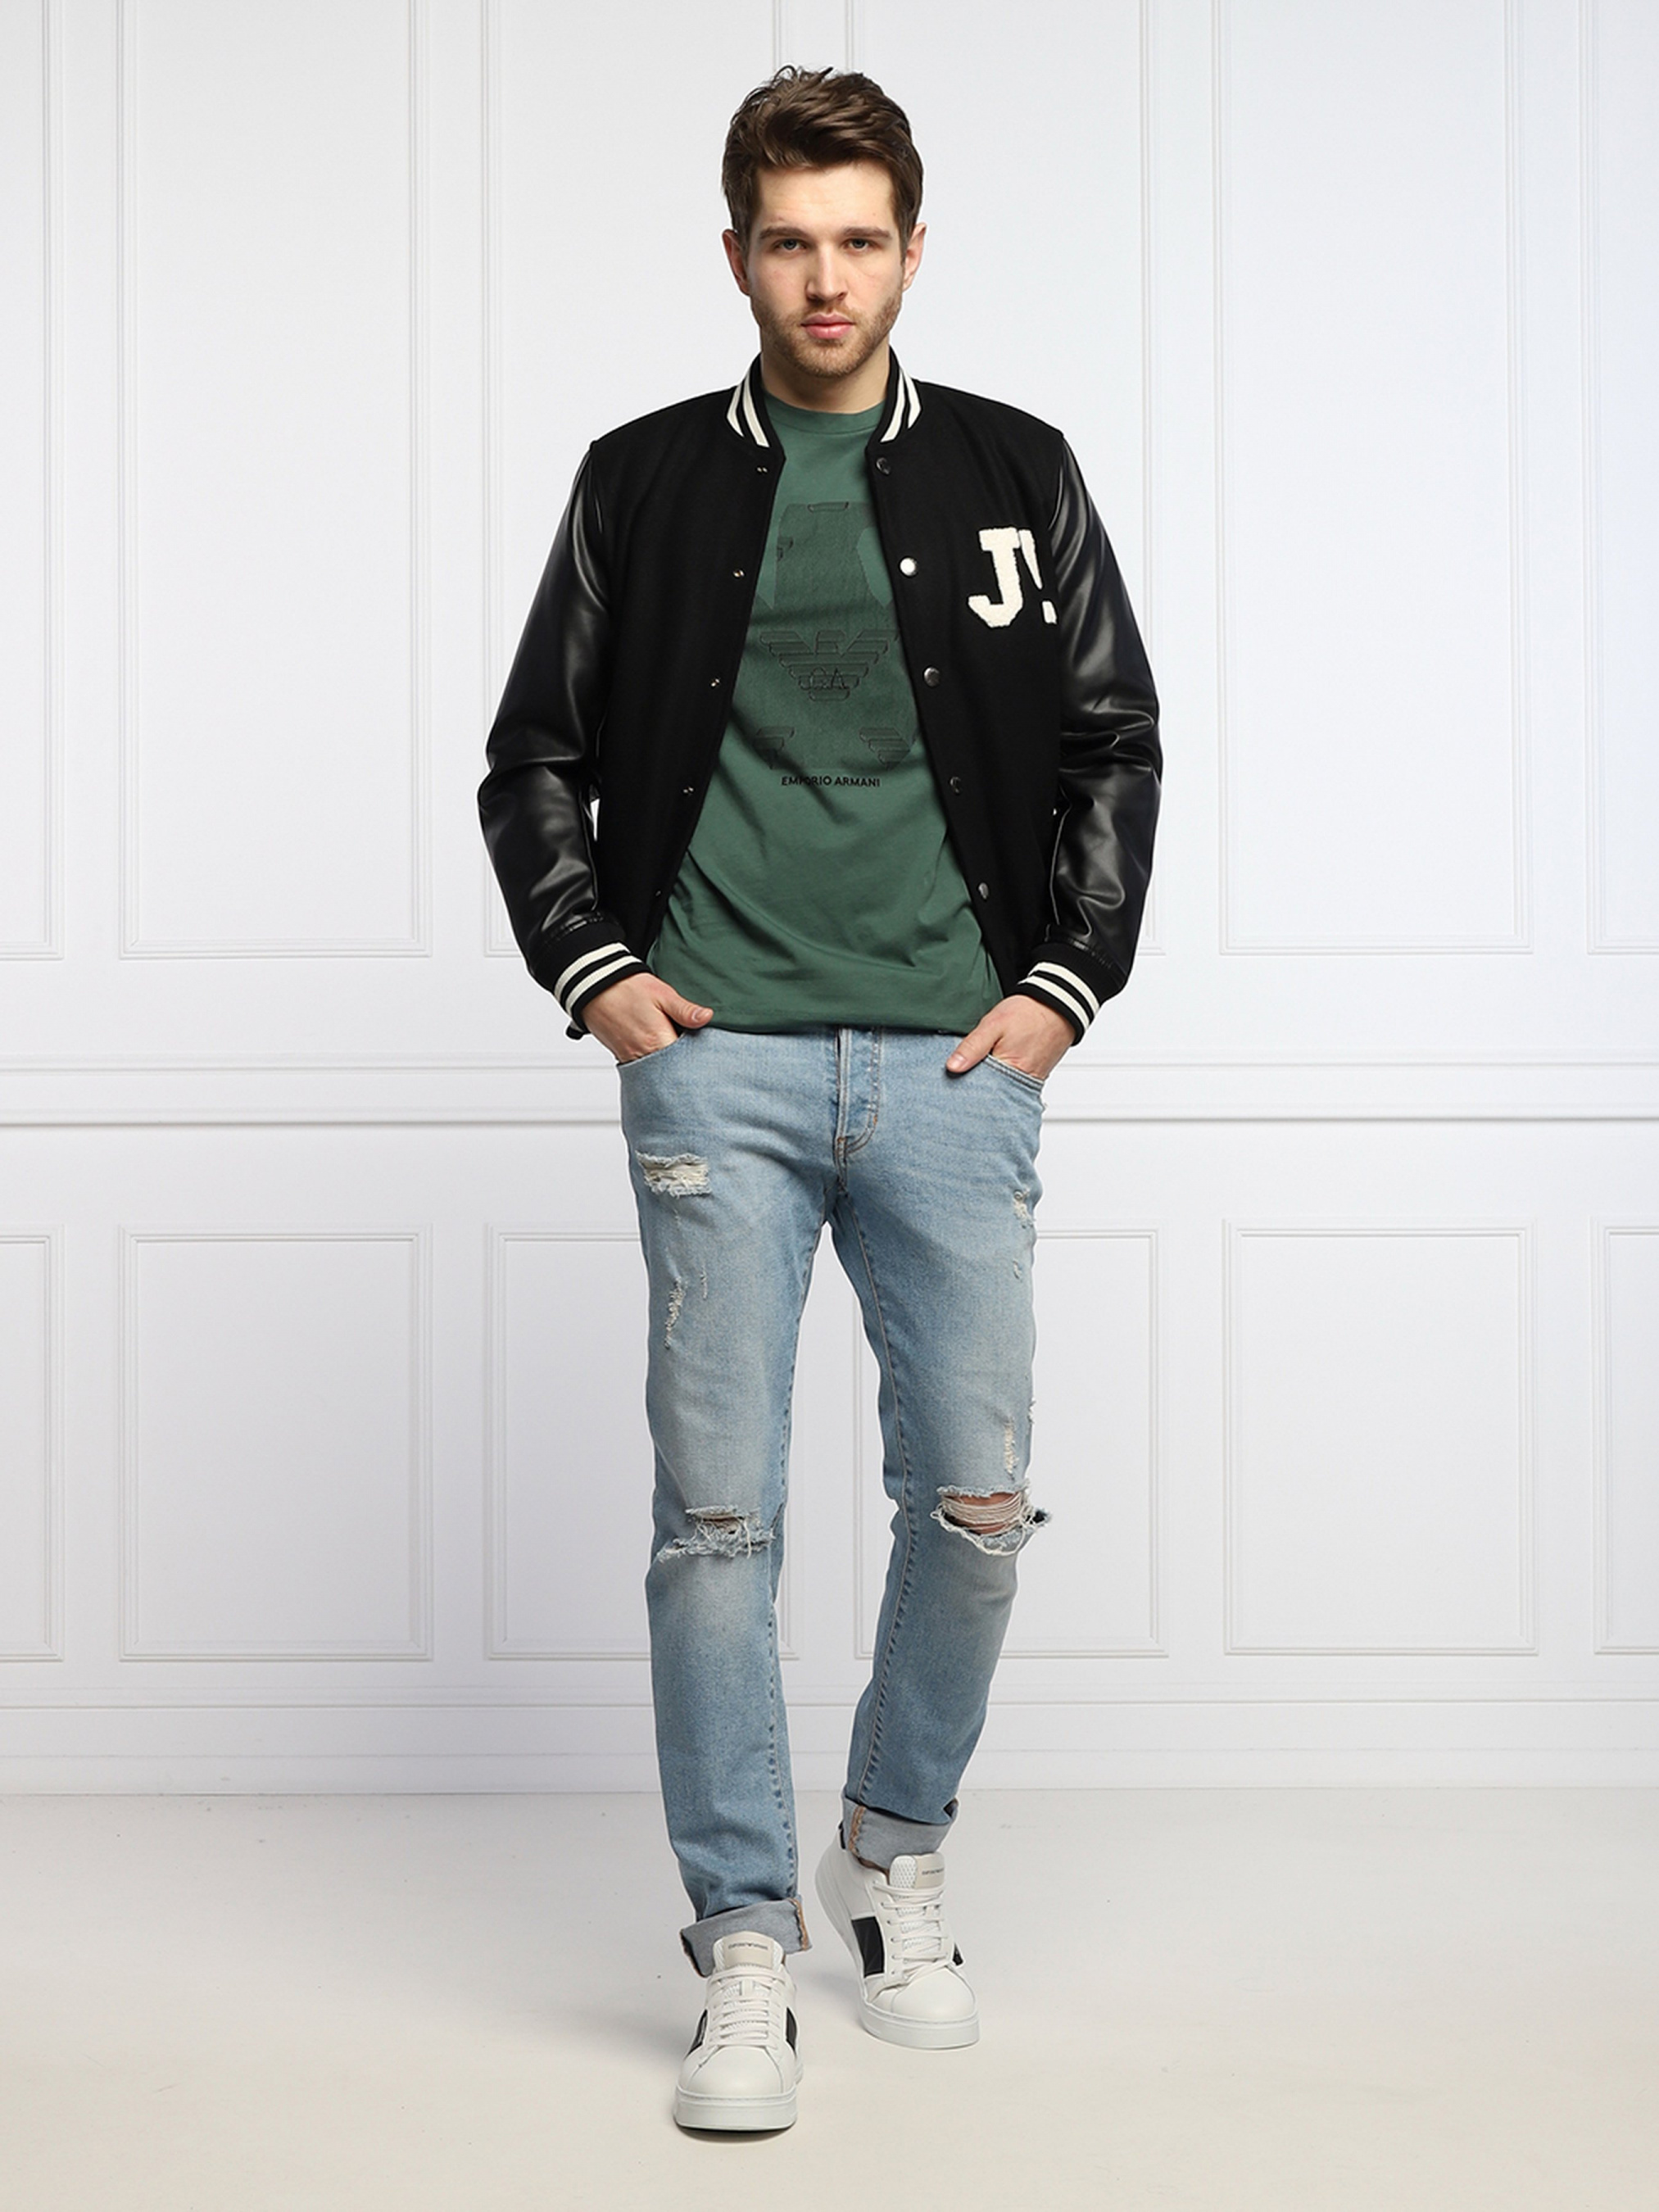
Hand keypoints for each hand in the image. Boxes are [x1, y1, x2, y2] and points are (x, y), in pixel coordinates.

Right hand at [584, 971, 711, 1063]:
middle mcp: (643, 1055)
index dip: (698, 1061)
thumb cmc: (628, 988)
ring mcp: (630, 1058)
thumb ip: (684, 1010)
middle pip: (671, 1073)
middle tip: (697, 1061)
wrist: (594, 987)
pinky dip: (654, 1066)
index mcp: (657, 1041)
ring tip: (681, 1059)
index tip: (707, 1058)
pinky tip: (662, 1056)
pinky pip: (643, 1068)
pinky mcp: (622, 1057)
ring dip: (669, 1068)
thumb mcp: (662, 994)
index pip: (686, 1063)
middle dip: (685, 1068)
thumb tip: (707, 1017)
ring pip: (657, 1073)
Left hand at [946, 995, 1074, 1081]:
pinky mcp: (1033, 1079)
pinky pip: (1011, 1085)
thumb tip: (952, 1067)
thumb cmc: (1028, 1013)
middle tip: (961, 1075)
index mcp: (1009, 1071)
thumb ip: (973, 1046)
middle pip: (989, 1094)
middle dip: (975, 1087)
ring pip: (1000, 1090)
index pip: (978, 1090)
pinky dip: (1001, 1079)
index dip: (963, 1085)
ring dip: (988, 1083)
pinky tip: (993, 1069)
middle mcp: (1020, 1082)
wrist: (1057, 1007)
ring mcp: (1028, 1082)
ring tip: (980, 1069)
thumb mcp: (993, 1024)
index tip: (951, 1080)